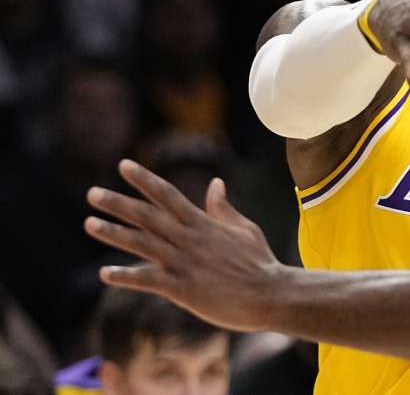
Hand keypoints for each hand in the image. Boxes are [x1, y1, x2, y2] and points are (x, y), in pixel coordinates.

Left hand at [84, 159, 282, 332]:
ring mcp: (184, 263)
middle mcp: (189, 239)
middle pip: (147, 216)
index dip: (144, 179)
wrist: (269, 294)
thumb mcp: (244, 228)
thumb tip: (216, 183)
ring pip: (141, 243)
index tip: (124, 165)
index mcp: (203, 223)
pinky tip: (105, 273)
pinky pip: (147, 280)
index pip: (167, 195)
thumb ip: (223, 208)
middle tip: (92, 193)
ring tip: (90, 223)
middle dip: (118, 203)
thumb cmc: (259, 261)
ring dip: (113, 233)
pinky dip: (125, 276)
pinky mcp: (182, 289)